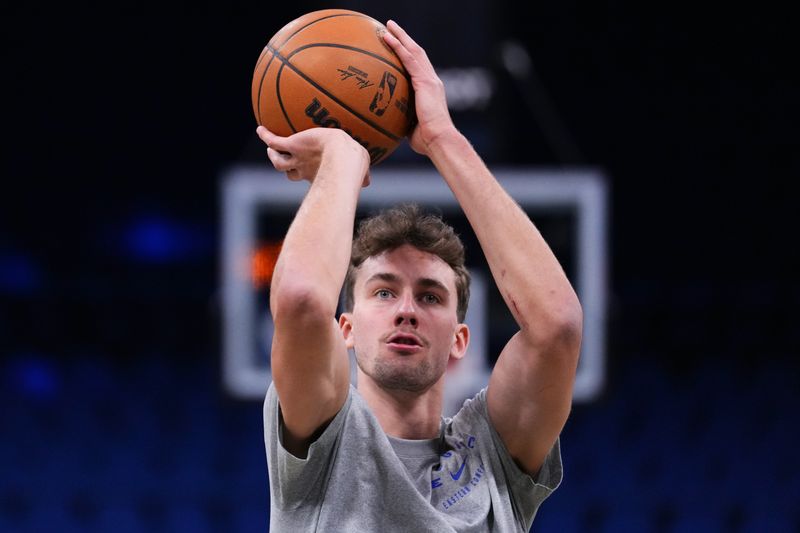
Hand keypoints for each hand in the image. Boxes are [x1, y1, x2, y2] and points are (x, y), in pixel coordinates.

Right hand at [256, 126, 370, 185]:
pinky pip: (274, 141)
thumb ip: (363, 174)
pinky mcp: (292, 145)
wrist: (341, 156)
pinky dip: (266, 136)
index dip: (308, 176)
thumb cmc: (353, 162)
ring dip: (273, 156)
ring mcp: (297, 157)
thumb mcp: (360, 166)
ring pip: (279, 161)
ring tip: (270, 148)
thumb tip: (368, 181)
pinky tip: (260, 129)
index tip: (308, 175)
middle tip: (284, 160)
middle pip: (290, 172)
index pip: (310, 177)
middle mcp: (305, 168)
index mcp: (319, 173)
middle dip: (287, 168)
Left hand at [383, 20, 455, 155]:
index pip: (418, 67)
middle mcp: (432, 81)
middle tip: (391, 28)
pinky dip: (397, 46)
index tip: (398, 45)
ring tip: (388, 25)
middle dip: (404, 39)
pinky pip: (408, 59)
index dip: (409, 55)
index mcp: (430, 91)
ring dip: (400, 36)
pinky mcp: (425, 81)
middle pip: (417, 53)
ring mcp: (430, 79)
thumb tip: (388, 126)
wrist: (439, 140)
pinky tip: (387, 37)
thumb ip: (402, 122)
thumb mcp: (411, 129)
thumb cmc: (427, 141)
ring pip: (413, 51)